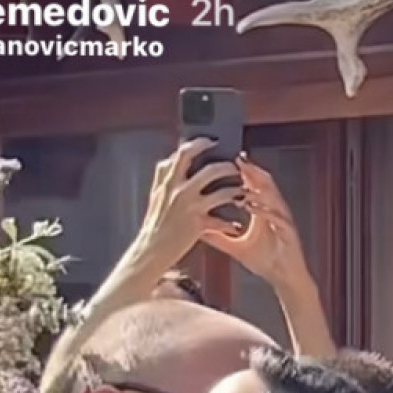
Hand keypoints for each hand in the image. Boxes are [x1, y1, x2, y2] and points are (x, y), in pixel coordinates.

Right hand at [134, 139, 243, 277]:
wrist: (151, 250)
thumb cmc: (154, 225)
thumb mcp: (155, 195)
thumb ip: (163, 177)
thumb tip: (168, 161)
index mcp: (168, 181)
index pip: (185, 152)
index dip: (201, 143)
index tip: (211, 141)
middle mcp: (180, 190)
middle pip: (211, 170)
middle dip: (227, 167)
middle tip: (235, 168)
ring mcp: (190, 207)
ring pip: (222, 192)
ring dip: (235, 191)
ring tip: (242, 192)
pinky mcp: (198, 224)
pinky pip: (220, 221)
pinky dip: (229, 224)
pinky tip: (235, 225)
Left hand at [203, 160, 307, 290]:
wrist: (284, 279)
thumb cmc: (266, 261)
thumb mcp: (237, 248)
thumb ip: (220, 238)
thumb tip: (199, 231)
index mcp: (263, 211)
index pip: (254, 186)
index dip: (244, 173)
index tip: (228, 161)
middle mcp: (274, 211)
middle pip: (265, 185)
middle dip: (252, 171)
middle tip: (238, 160)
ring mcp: (283, 220)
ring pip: (273, 197)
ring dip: (258, 188)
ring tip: (244, 178)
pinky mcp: (289, 233)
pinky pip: (277, 217)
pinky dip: (264, 211)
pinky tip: (252, 206)